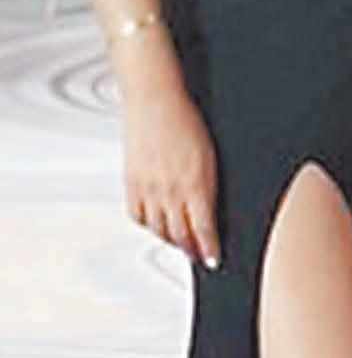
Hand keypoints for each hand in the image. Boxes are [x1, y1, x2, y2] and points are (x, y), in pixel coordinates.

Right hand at [122, 61, 219, 265]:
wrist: (154, 98)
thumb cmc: (185, 118)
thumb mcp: (209, 154)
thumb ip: (209, 185)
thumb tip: (211, 210)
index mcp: (196, 182)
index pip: (203, 229)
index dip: (209, 249)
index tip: (214, 259)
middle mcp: (170, 189)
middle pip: (180, 235)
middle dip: (192, 250)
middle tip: (199, 256)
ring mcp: (148, 187)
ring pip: (158, 229)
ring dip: (171, 240)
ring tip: (180, 243)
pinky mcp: (131, 181)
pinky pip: (137, 215)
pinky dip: (147, 224)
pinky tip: (155, 223)